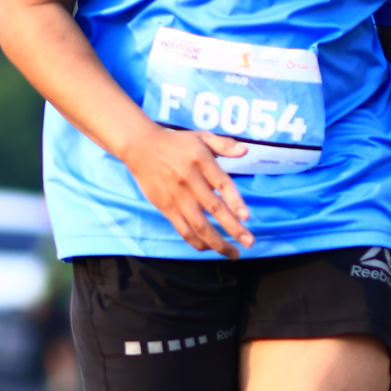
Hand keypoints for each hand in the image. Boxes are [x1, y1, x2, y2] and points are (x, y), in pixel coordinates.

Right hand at [123, 123, 253, 257]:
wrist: (140, 147)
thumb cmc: (176, 143)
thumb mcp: (201, 136)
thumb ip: (224, 144)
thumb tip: (245, 150)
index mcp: (201, 161)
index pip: (222, 183)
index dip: (235, 200)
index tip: (246, 216)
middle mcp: (189, 180)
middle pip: (214, 208)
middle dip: (233, 228)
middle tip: (250, 242)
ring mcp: (177, 197)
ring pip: (198, 225)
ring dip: (217, 242)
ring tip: (233, 253)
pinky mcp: (166, 207)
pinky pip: (183, 229)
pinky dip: (197, 242)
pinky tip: (210, 248)